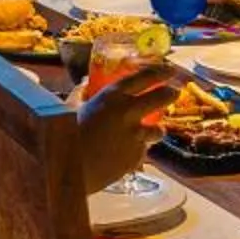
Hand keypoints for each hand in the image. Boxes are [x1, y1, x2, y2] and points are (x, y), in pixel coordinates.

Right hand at [79, 62, 181, 190]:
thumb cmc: (65, 135)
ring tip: (148, 133)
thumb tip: (84, 81)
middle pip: (163, 97)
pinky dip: (136, 151)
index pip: (146, 76)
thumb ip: (81, 93)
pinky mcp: (136, 156)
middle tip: (173, 93)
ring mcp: (135, 136)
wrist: (67, 168)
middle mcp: (128, 112)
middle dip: (171, 93)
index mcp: (112, 95)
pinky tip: (122, 154)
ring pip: (158, 130)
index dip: (161, 71)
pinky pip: (143, 151)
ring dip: (155, 130)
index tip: (170, 70)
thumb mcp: (71, 107)